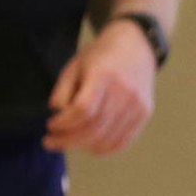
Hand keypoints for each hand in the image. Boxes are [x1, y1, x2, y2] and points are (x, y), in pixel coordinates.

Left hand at [45, 20, 158, 153]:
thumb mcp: (74, 66)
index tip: (50, 125)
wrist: (137, 47)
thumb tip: (58, 115)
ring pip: (107, 139)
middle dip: (68, 140)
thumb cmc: (100, 56)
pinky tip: (89, 145)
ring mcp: (138, 105)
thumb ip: (63, 91)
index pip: (83, 110)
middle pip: (94, 128)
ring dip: (83, 146)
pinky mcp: (145, 114)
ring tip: (69, 142)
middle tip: (51, 141)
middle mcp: (125, 93)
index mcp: (105, 76)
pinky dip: (103, 149)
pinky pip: (122, 142)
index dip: (63, 123)